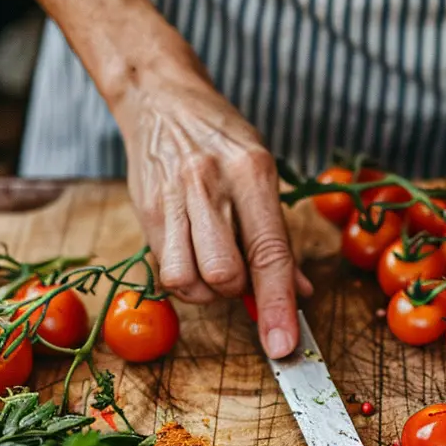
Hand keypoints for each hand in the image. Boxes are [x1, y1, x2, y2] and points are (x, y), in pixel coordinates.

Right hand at [110, 59, 311, 358]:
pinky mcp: (146, 211)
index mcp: (253, 172)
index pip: (270, 254)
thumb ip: (279, 236)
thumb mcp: (263, 172)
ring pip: (188, 281)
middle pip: (224, 275)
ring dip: (206, 291)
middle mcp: (211, 185)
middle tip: (241, 273)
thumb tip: (300, 293)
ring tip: (214, 263)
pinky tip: (191, 255)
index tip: (283, 346)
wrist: (160, 99)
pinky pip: (164, 271)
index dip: (278, 307)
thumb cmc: (221, 139)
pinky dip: (184, 280)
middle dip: (236, 292)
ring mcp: (174, 199)